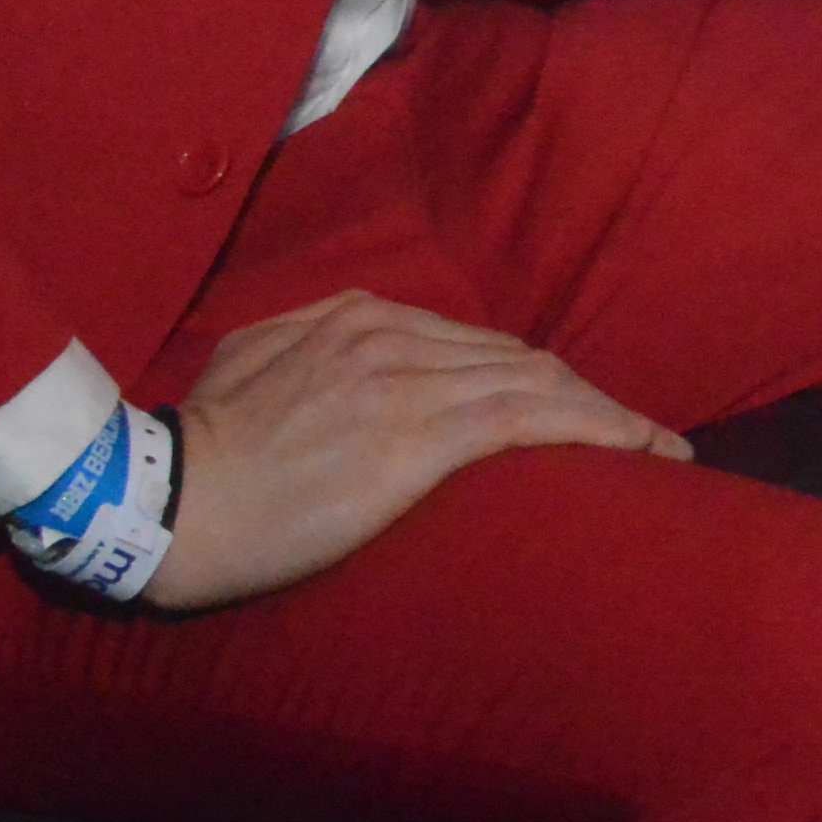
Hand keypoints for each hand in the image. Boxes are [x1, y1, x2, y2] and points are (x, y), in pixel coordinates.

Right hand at [142, 289, 681, 613]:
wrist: (163, 502)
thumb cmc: (197, 456)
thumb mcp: (246, 371)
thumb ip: (303, 351)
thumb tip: (343, 365)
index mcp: (355, 319)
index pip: (475, 346)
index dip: (537, 380)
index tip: (579, 413)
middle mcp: (389, 335)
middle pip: (519, 360)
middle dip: (587, 398)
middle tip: (640, 439)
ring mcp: (406, 380)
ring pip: (537, 385)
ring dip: (608, 418)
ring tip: (658, 452)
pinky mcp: (416, 435)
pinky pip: (530, 418)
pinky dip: (598, 430)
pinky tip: (639, 453)